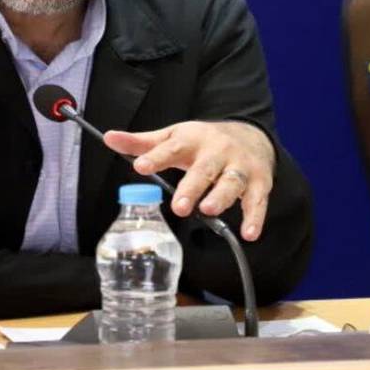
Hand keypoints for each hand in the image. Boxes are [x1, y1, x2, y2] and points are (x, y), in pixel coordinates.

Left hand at [103, 121, 274, 240]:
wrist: (250, 135)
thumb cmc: (203, 141)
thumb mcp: (173, 137)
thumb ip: (142, 143)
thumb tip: (109, 138)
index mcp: (192, 139)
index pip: (171, 147)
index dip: (155, 156)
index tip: (140, 166)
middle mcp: (217, 151)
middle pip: (204, 169)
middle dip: (192, 187)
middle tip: (179, 206)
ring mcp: (240, 166)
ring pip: (232, 182)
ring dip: (221, 197)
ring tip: (208, 210)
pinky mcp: (260, 181)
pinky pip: (258, 200)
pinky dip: (255, 217)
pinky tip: (248, 234)